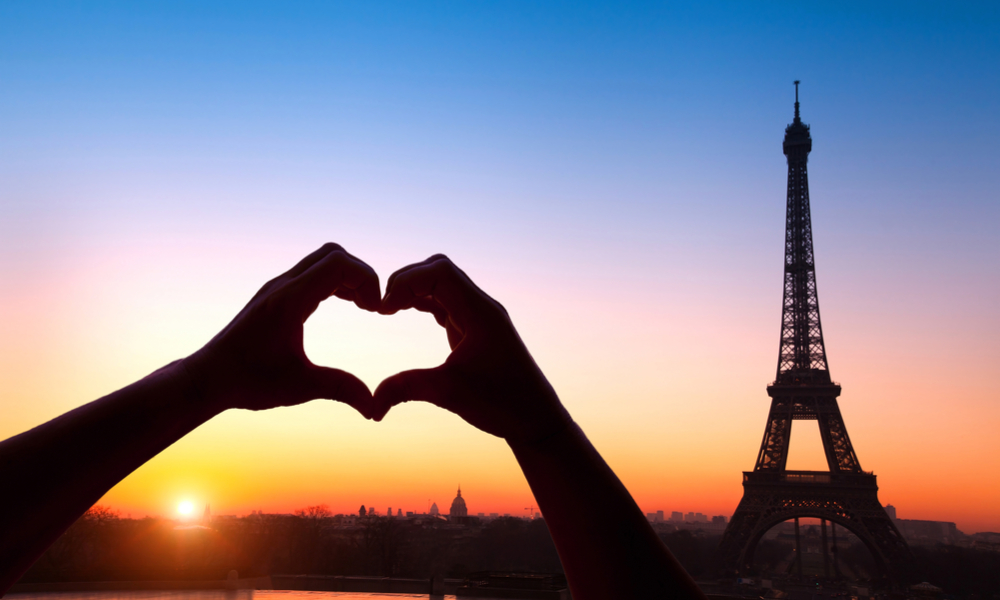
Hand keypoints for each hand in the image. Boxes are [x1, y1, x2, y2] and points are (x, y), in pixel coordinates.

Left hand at [183, 243, 379, 417]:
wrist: (209, 377)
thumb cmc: (249, 381)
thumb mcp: (300, 387)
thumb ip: (340, 389)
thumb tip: (374, 407)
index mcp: (289, 301)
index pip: (338, 264)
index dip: (367, 279)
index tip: (376, 310)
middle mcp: (283, 286)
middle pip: (333, 254)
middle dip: (360, 275)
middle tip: (371, 306)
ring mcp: (277, 288)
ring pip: (322, 261)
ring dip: (347, 278)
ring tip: (363, 307)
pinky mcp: (275, 295)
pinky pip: (311, 274)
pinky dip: (333, 283)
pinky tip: (343, 307)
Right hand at [372, 255, 571, 442]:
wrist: (536, 418)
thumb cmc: (503, 403)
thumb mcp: (450, 394)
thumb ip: (407, 388)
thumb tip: (371, 403)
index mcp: (480, 313)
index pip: (440, 272)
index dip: (406, 281)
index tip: (384, 309)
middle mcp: (482, 307)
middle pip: (440, 271)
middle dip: (407, 281)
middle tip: (382, 307)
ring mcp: (480, 317)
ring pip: (443, 285)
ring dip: (414, 291)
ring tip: (388, 310)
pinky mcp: (476, 329)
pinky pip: (446, 303)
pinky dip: (423, 303)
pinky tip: (403, 313)